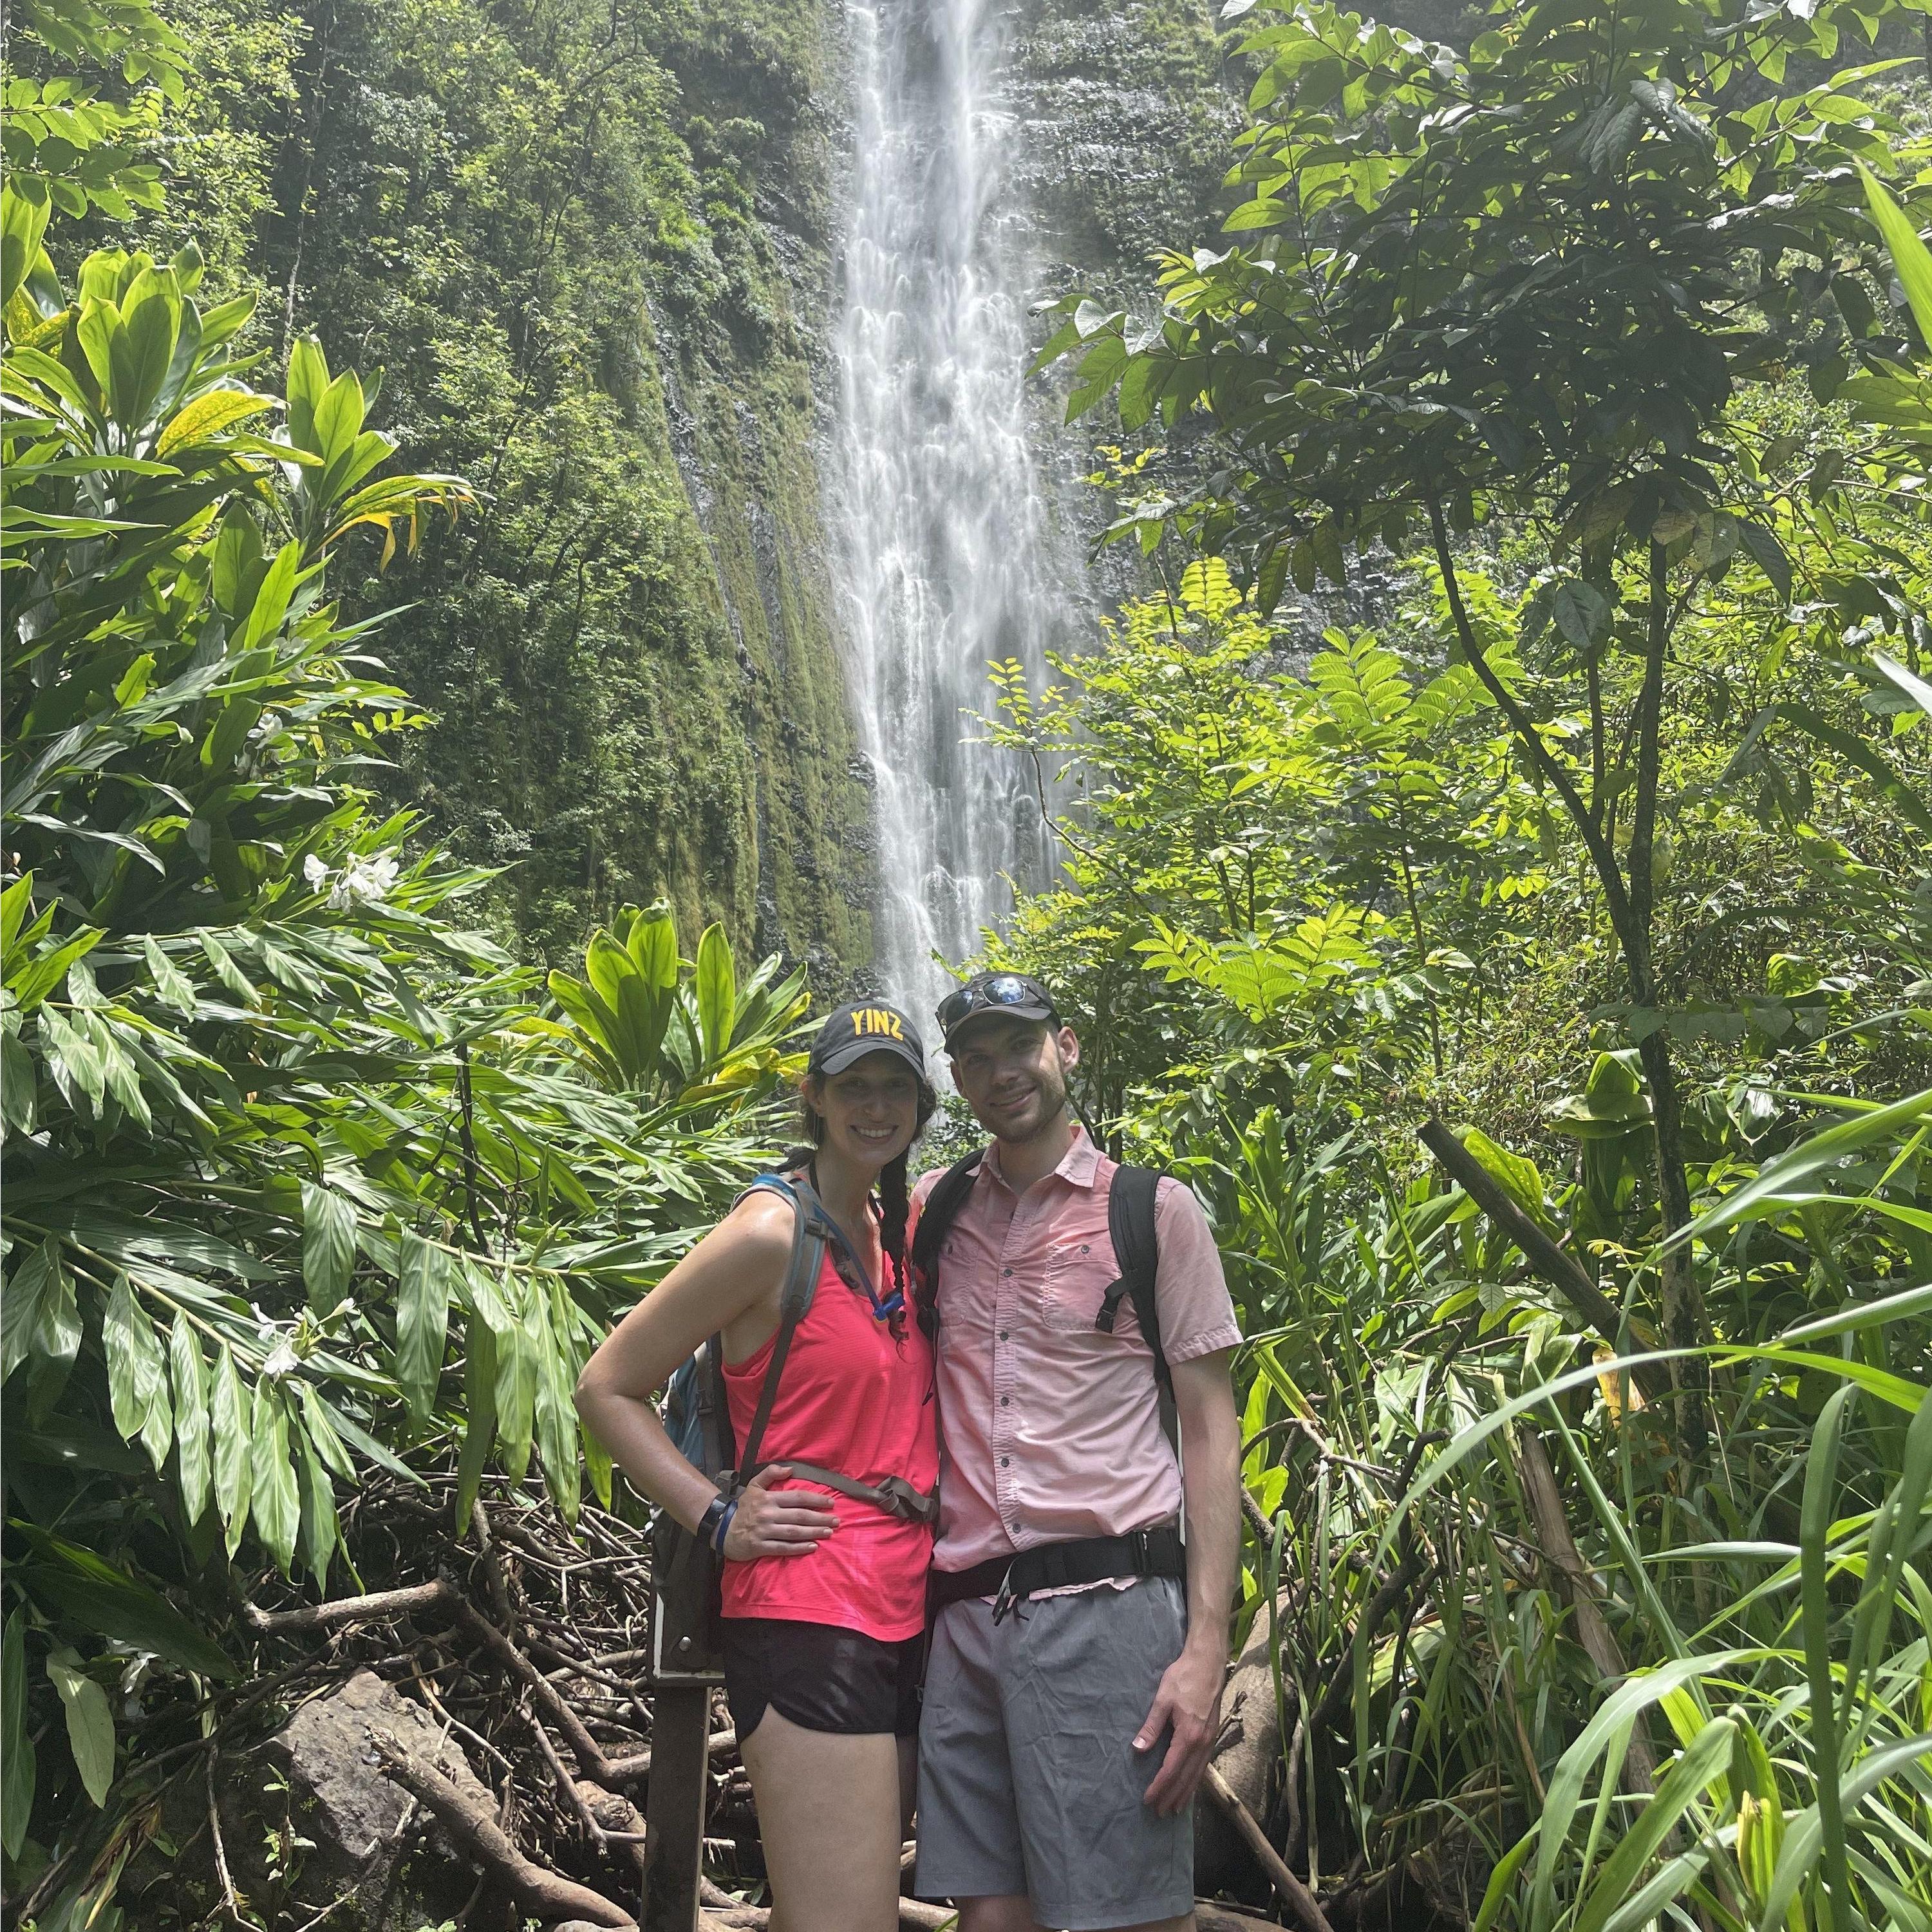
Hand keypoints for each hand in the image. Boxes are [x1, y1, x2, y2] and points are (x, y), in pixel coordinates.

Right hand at [721, 1464, 836, 1559]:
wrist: (723, 1528)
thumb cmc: (744, 1507)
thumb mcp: (754, 1485)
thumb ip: (770, 1473)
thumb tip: (790, 1469)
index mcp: (768, 1498)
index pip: (797, 1497)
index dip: (815, 1500)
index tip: (830, 1503)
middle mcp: (768, 1514)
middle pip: (799, 1515)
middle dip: (820, 1518)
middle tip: (836, 1521)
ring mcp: (764, 1531)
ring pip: (794, 1532)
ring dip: (813, 1532)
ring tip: (829, 1532)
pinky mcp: (760, 1547)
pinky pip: (783, 1548)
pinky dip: (799, 1548)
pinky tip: (812, 1547)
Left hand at [1133, 1640, 1224, 1816]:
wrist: (1208, 1662)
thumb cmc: (1183, 1678)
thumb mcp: (1163, 1700)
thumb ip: (1151, 1727)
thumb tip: (1138, 1749)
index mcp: (1188, 1736)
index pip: (1171, 1770)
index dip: (1159, 1787)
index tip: (1148, 1800)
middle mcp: (1202, 1743)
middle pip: (1185, 1778)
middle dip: (1172, 1796)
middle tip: (1160, 1813)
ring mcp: (1210, 1740)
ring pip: (1197, 1775)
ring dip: (1185, 1793)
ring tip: (1176, 1807)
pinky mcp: (1212, 1735)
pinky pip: (1203, 1765)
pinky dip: (1195, 1780)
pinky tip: (1190, 1784)